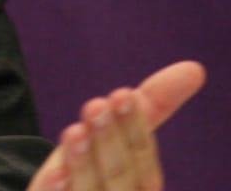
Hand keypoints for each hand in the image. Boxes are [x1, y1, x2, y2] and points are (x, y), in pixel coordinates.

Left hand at [26, 60, 206, 190]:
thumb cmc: (92, 171)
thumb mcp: (111, 138)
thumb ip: (147, 108)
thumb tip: (193, 69)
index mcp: (138, 185)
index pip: (142, 159)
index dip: (134, 128)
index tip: (122, 93)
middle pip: (120, 175)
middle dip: (110, 140)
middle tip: (96, 104)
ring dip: (84, 162)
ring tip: (75, 131)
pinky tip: (54, 177)